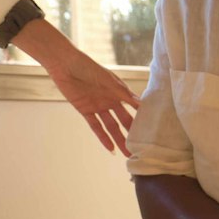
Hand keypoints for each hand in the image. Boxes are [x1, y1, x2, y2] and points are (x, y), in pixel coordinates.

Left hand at [24, 28, 140, 153]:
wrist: (66, 65)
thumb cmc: (89, 67)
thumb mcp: (110, 81)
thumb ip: (125, 94)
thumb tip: (143, 104)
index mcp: (119, 92)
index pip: (134, 109)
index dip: (142, 119)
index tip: (153, 132)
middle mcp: (110, 100)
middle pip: (123, 121)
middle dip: (132, 134)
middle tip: (142, 148)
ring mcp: (98, 106)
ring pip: (111, 127)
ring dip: (119, 139)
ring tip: (128, 153)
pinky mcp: (85, 110)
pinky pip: (96, 126)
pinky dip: (102, 137)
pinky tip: (110, 148)